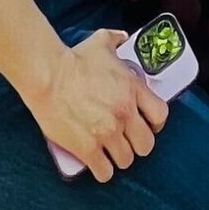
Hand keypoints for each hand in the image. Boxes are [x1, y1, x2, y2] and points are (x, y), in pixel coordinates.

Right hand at [23, 29, 167, 183]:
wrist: (48, 75)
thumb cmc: (74, 59)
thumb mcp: (101, 42)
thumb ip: (116, 39)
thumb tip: (123, 37)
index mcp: (133, 90)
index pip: (160, 116)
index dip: (155, 124)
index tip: (147, 125)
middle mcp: (125, 113)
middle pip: (146, 145)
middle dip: (137, 145)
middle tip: (126, 141)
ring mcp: (107, 133)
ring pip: (126, 160)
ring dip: (119, 158)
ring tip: (110, 153)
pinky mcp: (87, 148)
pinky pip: (104, 172)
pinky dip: (102, 171)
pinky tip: (98, 165)